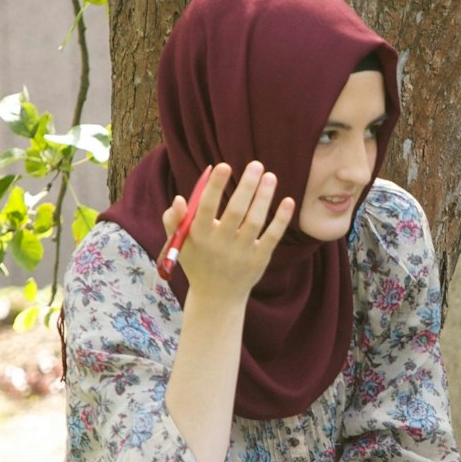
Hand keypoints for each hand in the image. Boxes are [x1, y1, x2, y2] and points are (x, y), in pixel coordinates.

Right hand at [162, 161, 294, 301]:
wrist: (216, 297)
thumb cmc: (196, 261)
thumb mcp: (178, 243)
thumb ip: (172, 220)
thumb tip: (180, 198)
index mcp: (198, 236)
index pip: (206, 207)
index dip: (214, 187)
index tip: (223, 165)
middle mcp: (220, 244)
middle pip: (235, 212)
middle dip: (246, 187)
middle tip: (256, 164)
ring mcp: (241, 253)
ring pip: (255, 222)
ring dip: (263, 198)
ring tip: (270, 176)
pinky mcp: (259, 260)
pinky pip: (272, 237)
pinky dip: (281, 220)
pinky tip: (288, 201)